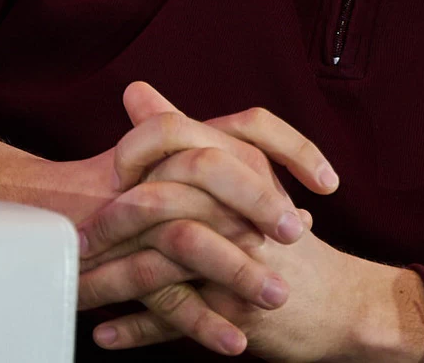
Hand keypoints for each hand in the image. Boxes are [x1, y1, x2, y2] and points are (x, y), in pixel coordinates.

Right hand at [0, 82, 339, 352]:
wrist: (22, 215)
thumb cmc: (101, 192)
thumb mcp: (157, 168)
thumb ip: (212, 163)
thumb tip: (278, 180)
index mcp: (173, 141)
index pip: (244, 125)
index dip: (291, 146)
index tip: (328, 182)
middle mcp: (148, 171)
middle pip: (211, 168)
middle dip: (259, 202)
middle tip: (297, 233)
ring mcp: (125, 218)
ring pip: (186, 235)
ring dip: (237, 270)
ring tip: (277, 297)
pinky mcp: (109, 268)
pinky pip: (159, 295)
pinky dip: (201, 321)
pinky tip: (235, 342)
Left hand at [79, 94, 423, 360]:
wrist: (346, 304)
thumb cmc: (286, 236)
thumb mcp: (245, 174)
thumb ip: (187, 131)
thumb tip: (135, 91)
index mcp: (243, 168)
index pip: (179, 142)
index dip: (136, 152)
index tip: (109, 171)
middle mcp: (241, 211)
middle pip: (161, 204)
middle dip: (110, 224)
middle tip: (77, 239)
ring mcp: (239, 263)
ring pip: (160, 268)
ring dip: (111, 283)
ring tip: (77, 289)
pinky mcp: (236, 312)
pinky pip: (175, 320)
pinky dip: (136, 329)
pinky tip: (106, 333)